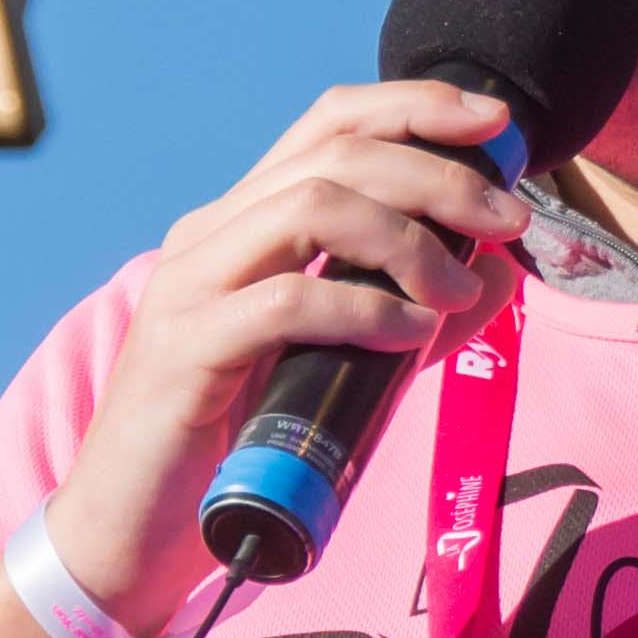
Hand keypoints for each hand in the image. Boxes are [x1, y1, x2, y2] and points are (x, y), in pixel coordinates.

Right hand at [0, 79, 530, 637]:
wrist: (131, 531)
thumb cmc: (236, 446)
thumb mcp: (341, 366)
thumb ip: (413, 316)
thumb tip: (500, 275)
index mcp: (241, 222)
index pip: (330, 123)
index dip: (416, 107)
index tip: (495, 122)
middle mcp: (210, 234)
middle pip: (336, 154)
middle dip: (438, 174)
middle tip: (505, 221)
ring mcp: (190, 285)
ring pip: (313, 207)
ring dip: (407, 239)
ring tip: (454, 292)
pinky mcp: (185, 347)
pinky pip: (288, 302)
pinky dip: (365, 309)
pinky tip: (409, 334)